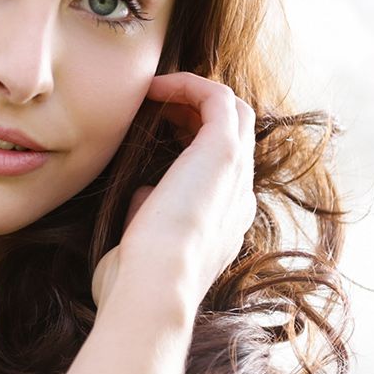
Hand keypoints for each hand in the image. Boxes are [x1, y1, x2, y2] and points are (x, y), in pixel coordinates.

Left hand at [91, 73, 257, 313]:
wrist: (154, 288)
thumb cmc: (134, 280)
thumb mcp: (142, 244)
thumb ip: (148, 214)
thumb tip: (143, 194)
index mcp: (223, 224)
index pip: (221, 170)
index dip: (192, 143)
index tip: (156, 134)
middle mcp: (239, 196)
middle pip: (235, 134)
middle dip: (199, 113)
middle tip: (159, 106)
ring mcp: (236, 173)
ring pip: (233, 112)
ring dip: (194, 94)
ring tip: (155, 91)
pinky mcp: (225, 151)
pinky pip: (217, 98)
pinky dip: (187, 85)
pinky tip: (154, 88)